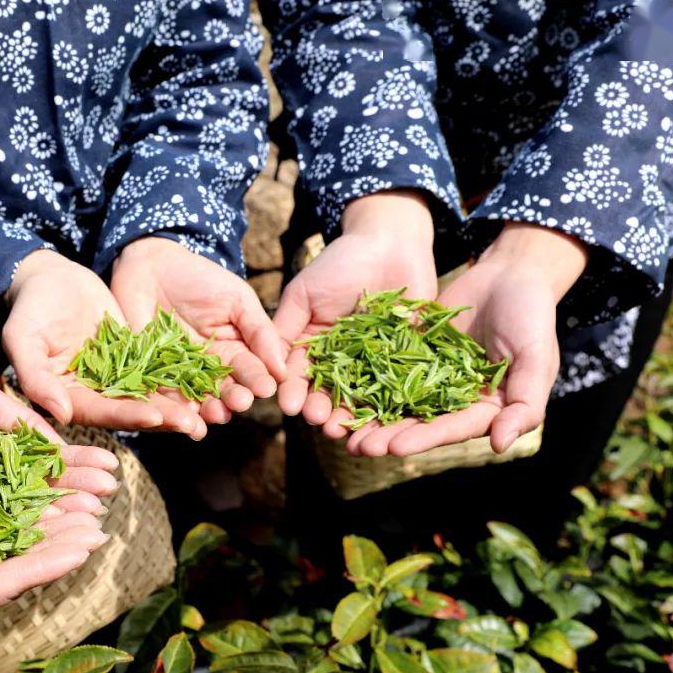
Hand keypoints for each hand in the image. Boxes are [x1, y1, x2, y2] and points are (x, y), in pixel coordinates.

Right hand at [3, 250, 201, 436]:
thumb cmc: (29, 308)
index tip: (155, 417)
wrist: (51, 278)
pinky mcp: (133, 359)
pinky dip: (179, 378)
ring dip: (176, 405)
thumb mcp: (22, 338)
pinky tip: (204, 382)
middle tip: (192, 424)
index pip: (99, 412)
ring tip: (205, 412)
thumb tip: (61, 414)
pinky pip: (158, 370)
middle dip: (161, 418)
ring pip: (149, 395)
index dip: (127, 416)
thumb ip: (35, 377)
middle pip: (130, 411)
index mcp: (66, 397)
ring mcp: (115, 378)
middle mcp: (92, 394)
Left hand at [110, 237, 287, 426]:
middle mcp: (210, 369)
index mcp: (235, 351)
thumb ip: (259, 331)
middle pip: (225, 389)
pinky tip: (184, 417)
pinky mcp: (151, 375)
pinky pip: (162, 395)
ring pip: (196, 398)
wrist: (151, 265)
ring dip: (207, 409)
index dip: (258, 379)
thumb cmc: (200, 278)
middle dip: (234, 397)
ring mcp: (180, 373)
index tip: (266, 388)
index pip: (249, 370)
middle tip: (241, 403)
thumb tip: (282, 367)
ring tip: (216, 415)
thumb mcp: (237, 299)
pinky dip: (172, 408)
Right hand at [274, 190, 437, 427]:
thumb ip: (285, 327)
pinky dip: (389, 405)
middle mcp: (340, 360)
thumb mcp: (305, 292)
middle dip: (321, 408)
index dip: (293, 390)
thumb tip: (267, 365)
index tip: (288, 406)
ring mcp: (373, 362)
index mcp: (313, 346)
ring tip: (344, 430)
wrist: (391, 242)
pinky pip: (398, 387)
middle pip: (328, 391)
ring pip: (360, 396)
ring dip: (351, 415)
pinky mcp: (406, 361)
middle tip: (318, 422)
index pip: (298, 373)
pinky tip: (383, 420)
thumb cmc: (341, 262)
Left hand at [347, 223, 586, 457]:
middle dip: (388, 435)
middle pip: (418, 422)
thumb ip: (524, 403)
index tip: (394, 447)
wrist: (512, 273)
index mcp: (486, 408)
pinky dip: (364, 380)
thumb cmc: (533, 316)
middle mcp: (456, 398)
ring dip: (371, 416)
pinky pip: (386, 367)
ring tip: (340, 430)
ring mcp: (433, 376)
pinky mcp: (414, 353)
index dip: (423, 438)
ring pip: (397, 400)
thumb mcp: (537, 359)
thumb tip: (500, 445)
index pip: (451, 429)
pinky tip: (338, 389)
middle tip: (356, 446)